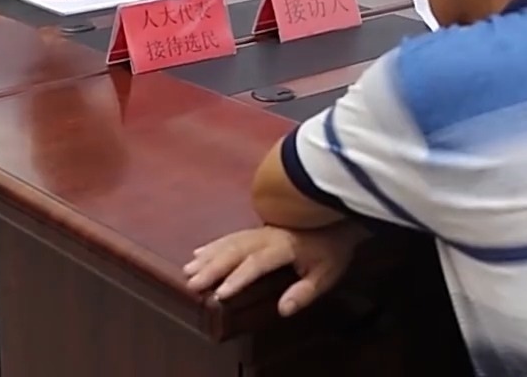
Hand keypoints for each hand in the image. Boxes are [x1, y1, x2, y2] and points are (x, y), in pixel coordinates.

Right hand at [184, 223, 365, 316]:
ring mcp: (262, 229)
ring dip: (208, 256)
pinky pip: (232, 235)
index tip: (220, 293)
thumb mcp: (327, 274)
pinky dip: (214, 244)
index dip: (238, 278)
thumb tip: (282, 309)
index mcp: (285, 246)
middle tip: (192, 282)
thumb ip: (305, 292)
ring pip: (230, 241)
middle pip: (236, 250)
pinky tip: (199, 252)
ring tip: (189, 270)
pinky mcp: (259, 228)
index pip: (257, 262)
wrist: (338, 217)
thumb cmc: (331, 249)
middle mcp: (269, 235)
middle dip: (213, 267)